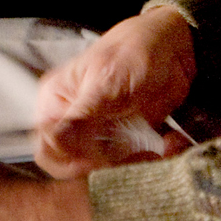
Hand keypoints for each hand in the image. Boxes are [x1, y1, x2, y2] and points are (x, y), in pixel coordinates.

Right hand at [34, 6, 196, 178]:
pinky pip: (132, 166)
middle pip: (75, 166)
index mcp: (55, 104)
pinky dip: (152, 161)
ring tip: (157, 148)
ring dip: (135, 165)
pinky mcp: (126, 142)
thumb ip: (80, 117)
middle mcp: (72, 123)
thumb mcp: (104, 83)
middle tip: (134, 154)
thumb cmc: (132, 52)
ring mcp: (100, 135)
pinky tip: (168, 143)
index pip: (47, 149)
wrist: (173, 49)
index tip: (101, 156)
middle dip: (107, 167)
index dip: (71, 160)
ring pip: (106, 171)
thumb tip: (55, 144)